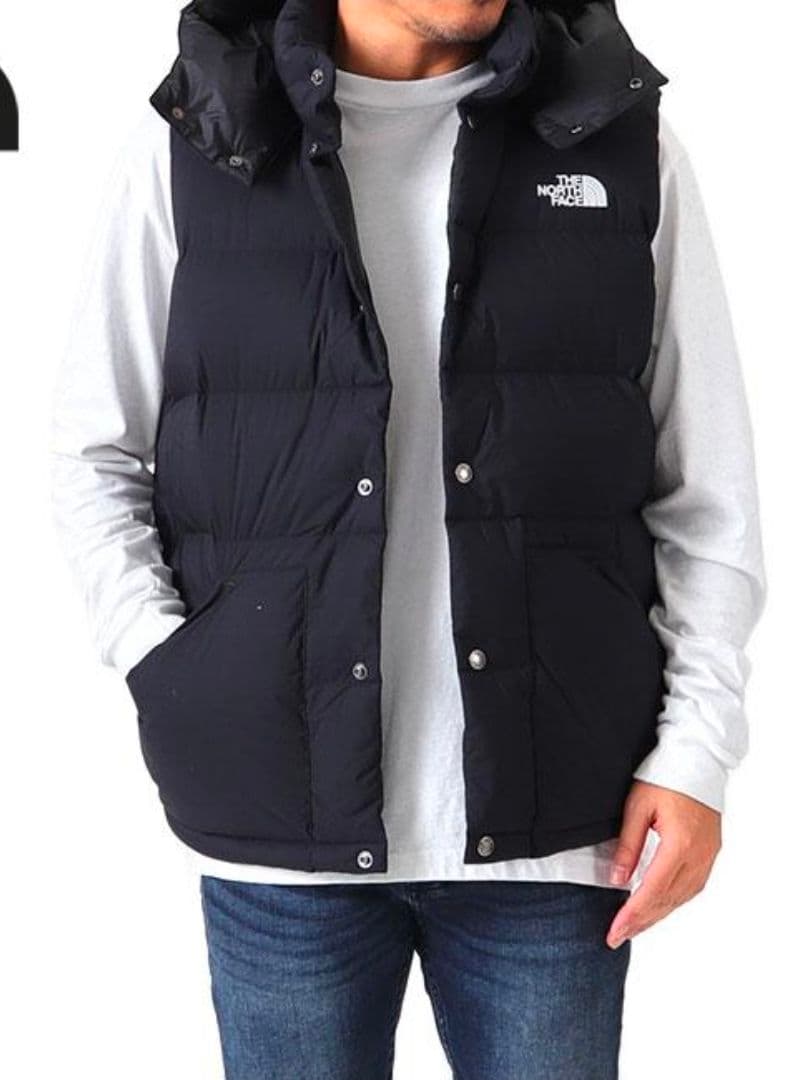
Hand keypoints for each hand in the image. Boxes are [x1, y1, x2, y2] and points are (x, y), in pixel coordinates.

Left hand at [606, 780, 721, 948]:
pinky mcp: (711, 852)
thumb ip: (627, 846)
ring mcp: (709, 856)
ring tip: (633, 927)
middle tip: (616, 937)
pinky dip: (671, 900)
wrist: (698, 758)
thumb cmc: (664, 775)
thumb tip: (616, 880)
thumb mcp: (637, 807)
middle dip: (640, 922)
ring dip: (656, 915)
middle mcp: (699, 855)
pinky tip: (656, 906)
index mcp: (680, 844)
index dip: (631, 914)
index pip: (651, 890)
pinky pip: (691, 887)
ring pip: (681, 898)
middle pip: (667, 900)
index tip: (614, 931)